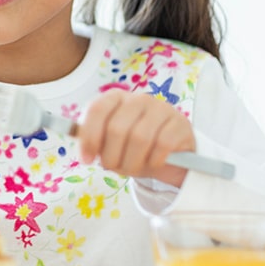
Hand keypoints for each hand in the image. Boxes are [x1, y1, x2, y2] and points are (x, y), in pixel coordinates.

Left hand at [75, 90, 195, 186]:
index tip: (86, 159)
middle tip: (112, 167)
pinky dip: (154, 160)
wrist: (167, 155)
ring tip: (131, 168)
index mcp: (115, 97)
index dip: (89, 136)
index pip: (97, 109)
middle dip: (111, 155)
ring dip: (132, 162)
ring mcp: (161, 108)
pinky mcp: (180, 123)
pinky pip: (162, 145)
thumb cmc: (131, 147)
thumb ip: (94, 142)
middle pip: (117, 128)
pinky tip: (152, 163)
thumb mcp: (109, 144)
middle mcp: (138, 98)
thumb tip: (84, 152)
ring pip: (140, 138)